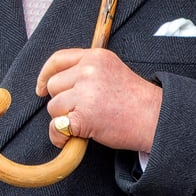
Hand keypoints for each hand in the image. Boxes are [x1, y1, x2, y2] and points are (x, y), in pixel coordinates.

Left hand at [36, 47, 161, 151]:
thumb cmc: (135, 100)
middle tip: (80, 110)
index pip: (58, 59)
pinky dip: (61, 137)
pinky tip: (75, 138)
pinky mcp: (83, 116)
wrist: (155, 119)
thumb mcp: (112, 71)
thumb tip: (54, 82)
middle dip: (61, 101)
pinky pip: (57, 127)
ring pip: (53, 107)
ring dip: (63, 119)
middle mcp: (88, 71)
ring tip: (85, 122)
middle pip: (53, 85)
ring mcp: (85, 93)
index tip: (40, 87)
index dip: (45, 74)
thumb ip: (87, 70)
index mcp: (95, 57)